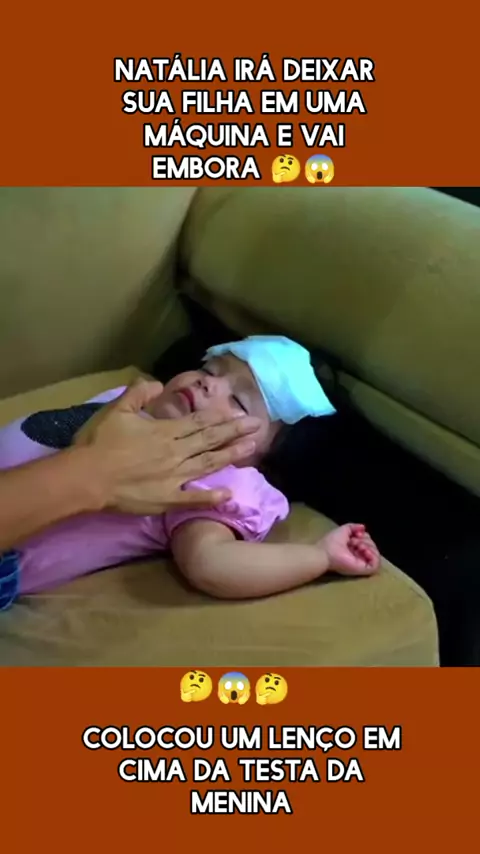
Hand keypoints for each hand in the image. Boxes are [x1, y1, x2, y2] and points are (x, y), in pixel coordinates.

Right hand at [74, 379, 260, 514]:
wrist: (88, 477)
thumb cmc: (100, 443)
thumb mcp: (116, 410)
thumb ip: (138, 393)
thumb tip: (156, 383)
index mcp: (165, 431)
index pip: (198, 422)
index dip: (219, 417)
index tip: (238, 413)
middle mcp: (175, 452)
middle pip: (210, 440)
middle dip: (235, 432)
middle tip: (258, 426)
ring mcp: (174, 477)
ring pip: (208, 464)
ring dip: (231, 455)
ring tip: (251, 448)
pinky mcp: (167, 498)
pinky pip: (193, 498)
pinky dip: (211, 496)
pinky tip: (229, 494)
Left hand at [321, 524, 379, 575]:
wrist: (326, 553)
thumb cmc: (332, 542)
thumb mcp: (344, 529)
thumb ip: (354, 527)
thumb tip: (364, 527)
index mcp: (354, 547)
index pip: (368, 541)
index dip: (365, 536)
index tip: (356, 535)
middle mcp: (358, 555)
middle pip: (373, 547)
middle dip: (367, 541)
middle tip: (355, 541)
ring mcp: (361, 563)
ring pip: (376, 556)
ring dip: (371, 548)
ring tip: (360, 547)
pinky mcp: (362, 570)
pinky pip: (375, 566)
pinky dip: (374, 557)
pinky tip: (365, 551)